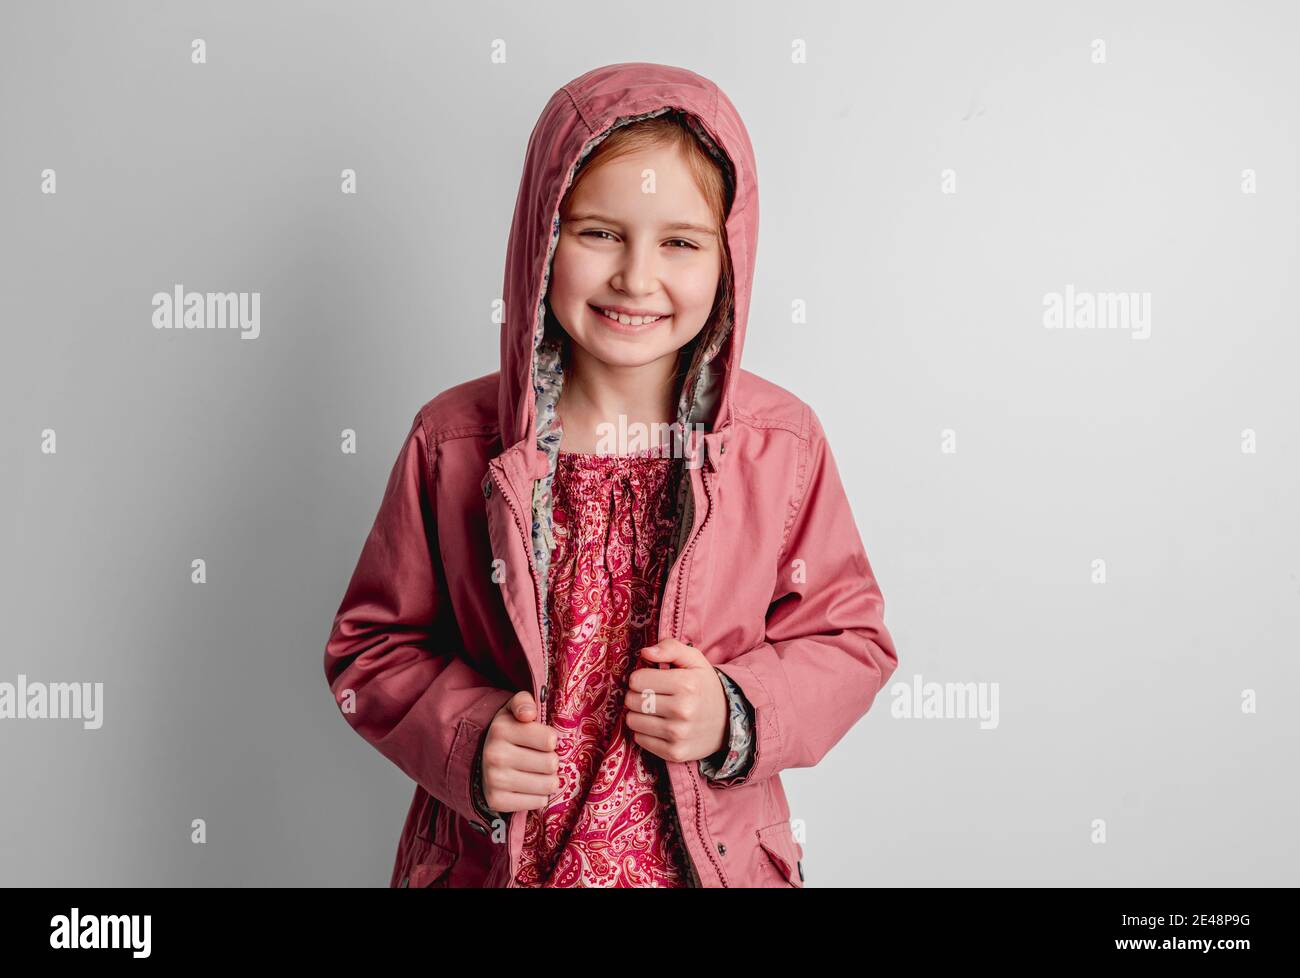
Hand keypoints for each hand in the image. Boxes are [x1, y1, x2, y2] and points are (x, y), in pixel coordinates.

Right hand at [480, 690, 560, 812]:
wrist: (481, 760)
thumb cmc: (509, 732)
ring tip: (537, 773)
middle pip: (551, 763)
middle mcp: (495, 755)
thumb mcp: (513, 710)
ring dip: (548, 780)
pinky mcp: (497, 801)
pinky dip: (538, 796)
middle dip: (551, 761)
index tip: (543, 740)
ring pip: (548, 785)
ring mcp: (494, 780)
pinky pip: (538, 802)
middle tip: (540, 758)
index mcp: (501, 729)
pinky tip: (528, 787)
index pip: (549, 739)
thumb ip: (524, 702)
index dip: (551, 740)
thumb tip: (528, 714)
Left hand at [623, 639, 727, 763]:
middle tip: (652, 696)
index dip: (640, 678)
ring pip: (632, 721)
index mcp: (687, 684)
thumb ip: (670, 648)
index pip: (637, 680)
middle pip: (632, 700)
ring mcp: (678, 734)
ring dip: (638, 714)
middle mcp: (683, 710)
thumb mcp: (694, 661)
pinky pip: (640, 739)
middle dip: (637, 695)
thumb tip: (645, 652)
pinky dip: (645, 732)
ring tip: (654, 711)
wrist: (728, 724)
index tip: (651, 680)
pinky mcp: (674, 753)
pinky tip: (659, 726)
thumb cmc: (704, 687)